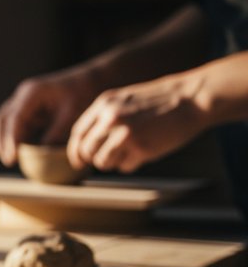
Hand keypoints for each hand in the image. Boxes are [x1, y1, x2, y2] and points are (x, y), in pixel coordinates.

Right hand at [0, 65, 102, 165]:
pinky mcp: (25, 109)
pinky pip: (11, 125)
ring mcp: (21, 101)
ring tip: (10, 160)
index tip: (12, 157)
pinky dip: (11, 138)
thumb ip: (57, 132)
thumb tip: (42, 153)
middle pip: (1, 120)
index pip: (15, 118)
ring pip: (2, 122)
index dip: (11, 139)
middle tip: (9, 161)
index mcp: (32, 93)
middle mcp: (22, 96)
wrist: (86, 82)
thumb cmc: (82, 94)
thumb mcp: (72, 114)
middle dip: (2, 141)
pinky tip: (17, 152)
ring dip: (3, 141)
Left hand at [66, 74, 206, 173]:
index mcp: (104, 105)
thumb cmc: (158, 101)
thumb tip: (85, 145)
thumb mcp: (124, 99)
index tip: (79, 161)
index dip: (76, 151)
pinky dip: (131, 164)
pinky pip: (124, 167)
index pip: (78, 134)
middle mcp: (111, 119)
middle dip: (94, 159)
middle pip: (87, 151)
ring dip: (113, 163)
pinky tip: (144, 152)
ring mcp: (125, 134)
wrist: (190, 99)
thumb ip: (103, 117)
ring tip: (128, 152)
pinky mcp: (142, 148)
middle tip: (108, 158)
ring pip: (103, 162)